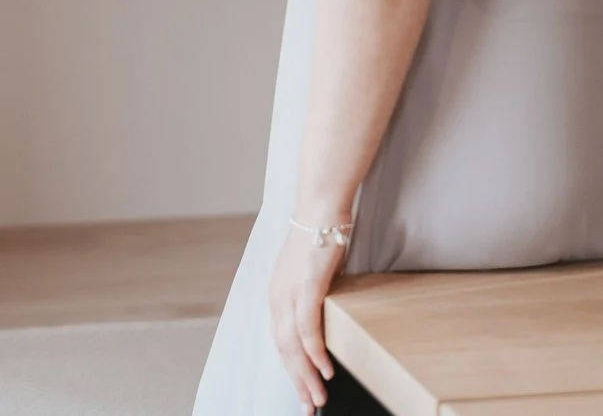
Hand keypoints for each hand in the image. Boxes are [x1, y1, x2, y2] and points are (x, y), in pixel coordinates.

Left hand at [266, 221, 348, 409]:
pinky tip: (324, 370)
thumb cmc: (320, 237)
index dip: (290, 370)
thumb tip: (325, 318)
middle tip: (309, 406)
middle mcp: (277, 297)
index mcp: (277, 295)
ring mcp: (290, 292)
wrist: (321, 207)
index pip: (280, 342)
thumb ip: (312, 296)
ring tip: (318, 398)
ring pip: (294, 346)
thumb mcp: (311, 273)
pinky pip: (308, 328)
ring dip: (307, 375)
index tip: (301, 392)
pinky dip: (315, 352)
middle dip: (298, 382)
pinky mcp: (307, 286)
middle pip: (284, 350)